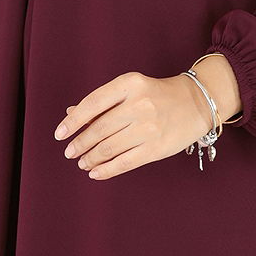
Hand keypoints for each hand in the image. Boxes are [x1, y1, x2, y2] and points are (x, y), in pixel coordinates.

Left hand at [53, 70, 213, 180]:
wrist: (196, 102)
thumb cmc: (157, 94)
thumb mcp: (131, 88)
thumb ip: (102, 101)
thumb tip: (71, 114)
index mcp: (130, 84)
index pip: (92, 103)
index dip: (73, 121)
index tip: (59, 134)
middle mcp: (139, 104)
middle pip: (99, 128)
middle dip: (80, 143)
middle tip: (70, 151)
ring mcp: (148, 127)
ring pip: (109, 147)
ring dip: (90, 157)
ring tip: (82, 162)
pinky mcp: (156, 148)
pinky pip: (124, 162)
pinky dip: (106, 169)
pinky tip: (95, 172)